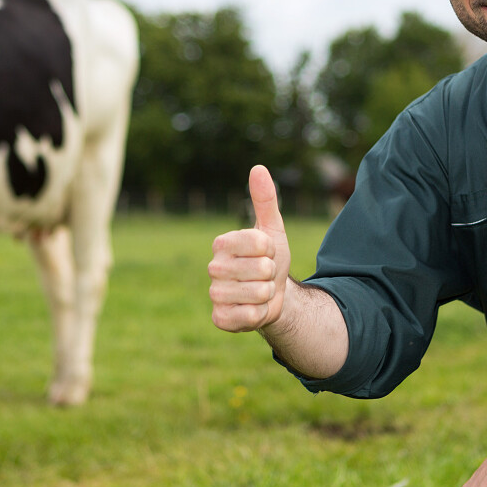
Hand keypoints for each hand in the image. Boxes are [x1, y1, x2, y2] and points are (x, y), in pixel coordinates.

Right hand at [208, 165, 291, 331]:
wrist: (272, 296)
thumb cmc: (270, 259)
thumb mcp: (272, 229)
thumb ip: (265, 200)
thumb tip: (258, 168)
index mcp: (222, 243)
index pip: (260, 243)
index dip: (272, 250)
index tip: (268, 252)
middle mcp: (214, 267)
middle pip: (262, 269)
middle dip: (272, 274)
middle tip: (264, 275)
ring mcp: (215, 293)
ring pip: (258, 294)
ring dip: (267, 294)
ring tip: (260, 291)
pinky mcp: (219, 318)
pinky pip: (248, 316)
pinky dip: (259, 314)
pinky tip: (253, 309)